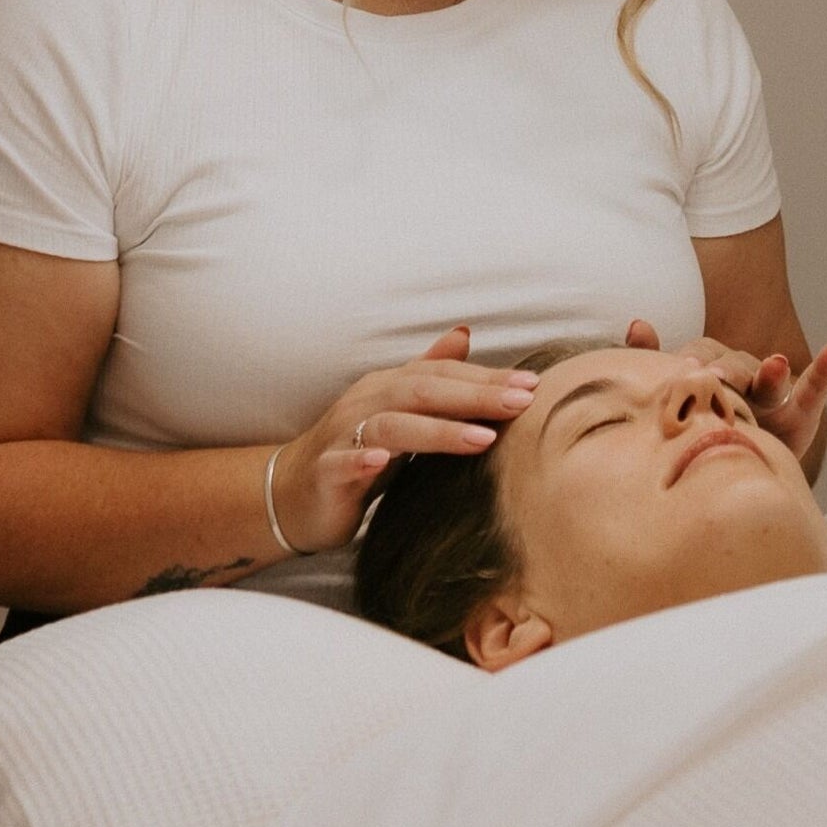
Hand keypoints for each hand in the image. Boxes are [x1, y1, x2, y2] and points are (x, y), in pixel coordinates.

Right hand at [275, 329, 538, 555]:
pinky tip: (384, 463)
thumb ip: (430, 374)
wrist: (292, 493)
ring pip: (392, 426)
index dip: (487, 378)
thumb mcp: (398, 409)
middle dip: (476, 396)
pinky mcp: (325, 472)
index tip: (534, 386)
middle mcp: (366, 402)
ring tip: (481, 439)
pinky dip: (363, 459)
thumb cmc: (356, 450)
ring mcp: (344, 435)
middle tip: (522, 403)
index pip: (443, 375)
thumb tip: (465, 333)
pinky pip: (344, 462)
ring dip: (438, 431)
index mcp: (389, 387)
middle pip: (425, 392)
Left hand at [622, 320, 826, 467]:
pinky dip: (825, 370)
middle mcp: (740, 380)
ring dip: (772, 369)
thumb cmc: (690, 445)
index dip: (694, 360)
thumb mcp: (671, 412)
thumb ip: (655, 368)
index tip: (683, 367)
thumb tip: (638, 324)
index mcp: (706, 377)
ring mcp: (772, 397)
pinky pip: (814, 389)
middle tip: (716, 381)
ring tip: (775, 365)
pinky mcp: (800, 414)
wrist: (720, 492)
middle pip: (735, 364)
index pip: (702, 358)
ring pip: (770, 376)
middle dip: (728, 370)